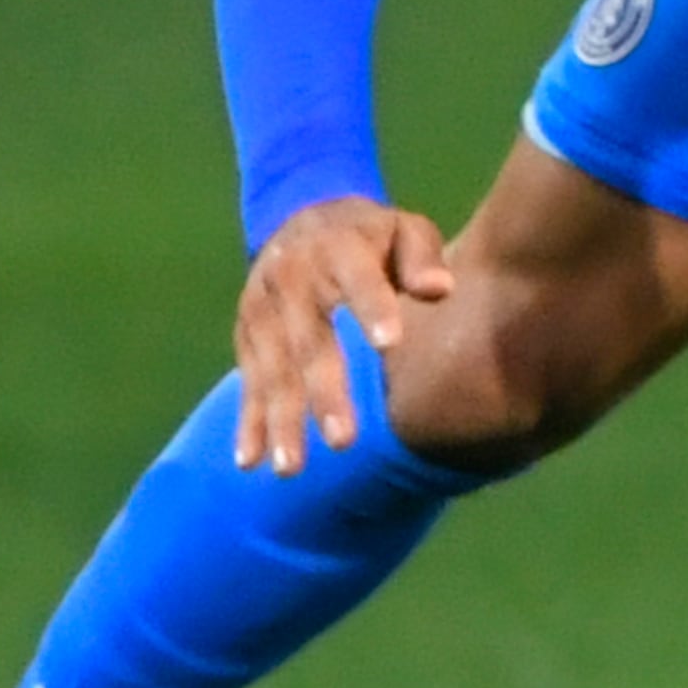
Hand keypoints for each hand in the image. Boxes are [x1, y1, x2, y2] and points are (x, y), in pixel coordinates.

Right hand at [235, 199, 456, 474]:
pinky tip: (250, 461)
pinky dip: (248, 422)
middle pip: (310, 340)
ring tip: (293, 469)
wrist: (299, 218)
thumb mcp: (402, 228)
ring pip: (273, 371)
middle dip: (324, 392)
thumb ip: (421, 256)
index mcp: (338, 248)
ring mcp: (262, 311)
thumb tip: (440, 290)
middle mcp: (292, 280)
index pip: (358, 278)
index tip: (392, 343)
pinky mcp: (246, 337)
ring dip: (281, 420)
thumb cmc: (371, 237)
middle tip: (344, 442)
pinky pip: (247, 383)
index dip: (373, 307)